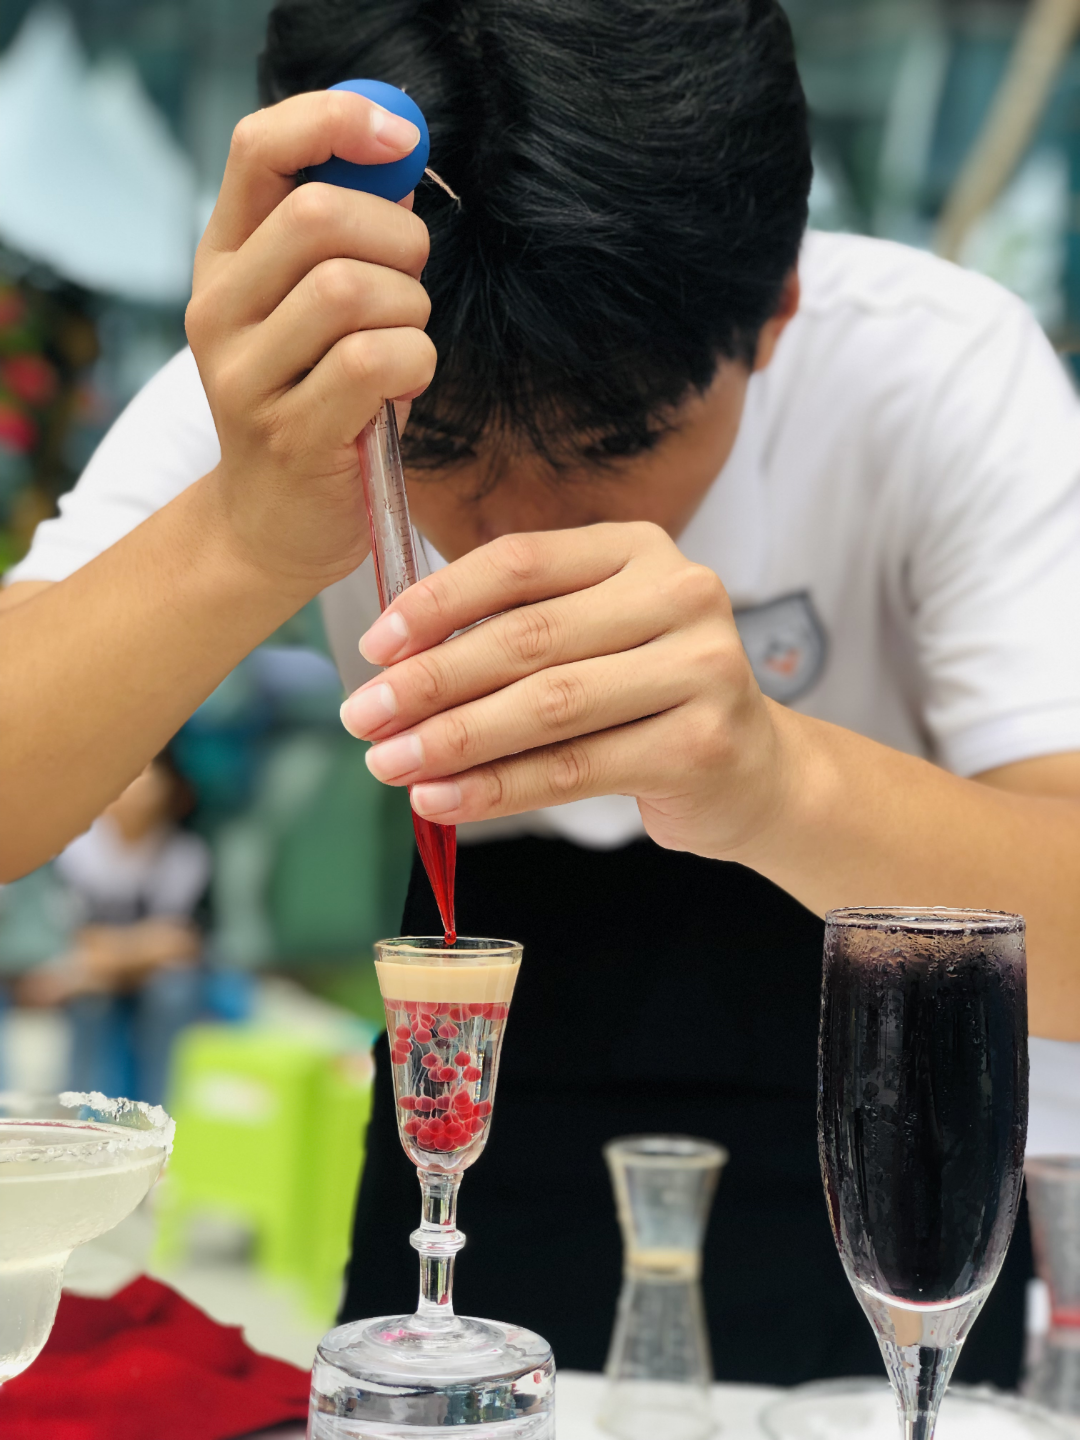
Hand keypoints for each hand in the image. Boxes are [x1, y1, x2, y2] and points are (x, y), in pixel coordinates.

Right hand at [186, 90, 435, 595]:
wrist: (274, 524)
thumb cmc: (317, 405)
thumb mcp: (315, 315)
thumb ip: (344, 242)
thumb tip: (397, 164)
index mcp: (224, 262)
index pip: (259, 150)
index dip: (335, 121)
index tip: (400, 135)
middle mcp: (218, 310)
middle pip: (317, 216)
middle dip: (396, 240)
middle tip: (411, 284)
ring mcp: (244, 376)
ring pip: (350, 290)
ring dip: (409, 312)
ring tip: (403, 348)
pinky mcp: (289, 434)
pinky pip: (375, 362)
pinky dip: (414, 363)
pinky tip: (401, 390)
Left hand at [340, 522, 797, 859]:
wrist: (753, 769)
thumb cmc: (650, 696)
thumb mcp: (596, 636)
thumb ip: (516, 633)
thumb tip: (394, 667)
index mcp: (639, 548)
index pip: (519, 562)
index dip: (437, 603)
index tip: (374, 647)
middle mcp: (680, 594)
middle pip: (528, 637)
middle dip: (431, 681)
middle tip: (363, 716)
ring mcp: (700, 668)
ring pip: (549, 706)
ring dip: (455, 740)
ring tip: (391, 763)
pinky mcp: (701, 744)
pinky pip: (575, 769)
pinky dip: (498, 788)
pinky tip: (443, 799)